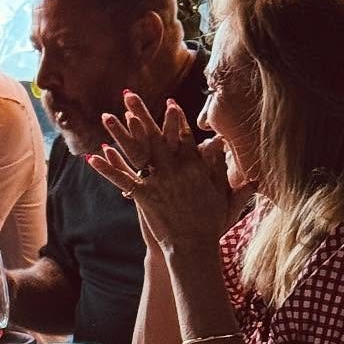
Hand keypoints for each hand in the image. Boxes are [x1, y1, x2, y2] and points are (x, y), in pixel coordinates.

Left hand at [86, 93, 237, 250]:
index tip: (169, 102)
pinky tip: (92, 156)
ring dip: (119, 133)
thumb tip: (252, 171)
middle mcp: (174, 169)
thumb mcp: (227, 198)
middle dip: (141, 113)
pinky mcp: (143, 196)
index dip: (175, 119)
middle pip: (155, 135)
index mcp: (195, 167)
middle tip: (129, 94)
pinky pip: (122, 178)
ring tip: (106, 115)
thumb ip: (236, 180)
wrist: (193, 248)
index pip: (183, 137)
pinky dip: (107, 168)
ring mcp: (157, 181)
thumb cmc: (212, 224)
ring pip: (135, 151)